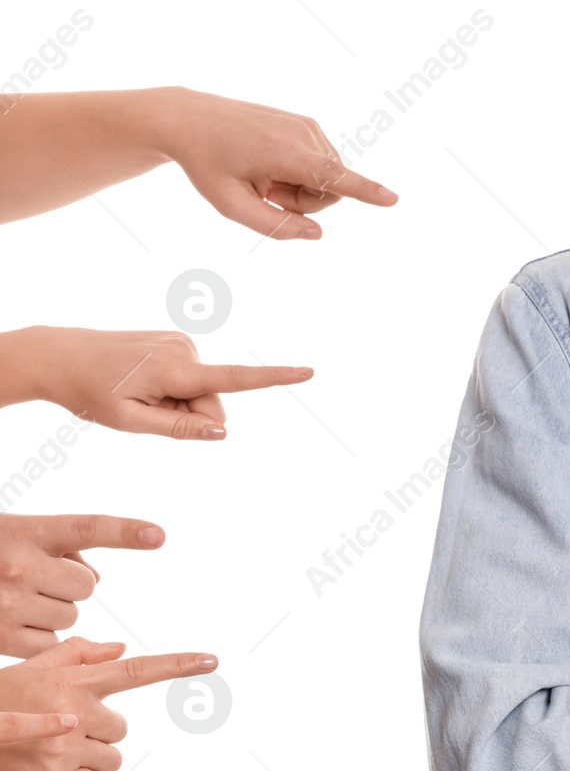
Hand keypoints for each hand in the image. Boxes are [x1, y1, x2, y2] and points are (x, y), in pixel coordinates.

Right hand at [0, 513, 164, 657]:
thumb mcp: (18, 534)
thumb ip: (62, 548)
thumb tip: (94, 580)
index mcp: (26, 532)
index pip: (85, 528)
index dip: (124, 532)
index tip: (158, 536)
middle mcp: (17, 566)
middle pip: (85, 586)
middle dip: (68, 585)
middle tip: (32, 579)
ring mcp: (7, 604)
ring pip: (70, 615)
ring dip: (54, 611)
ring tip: (17, 600)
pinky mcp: (0, 636)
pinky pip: (50, 642)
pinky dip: (39, 637)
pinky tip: (11, 622)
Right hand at [0, 638, 216, 770]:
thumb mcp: (32, 668)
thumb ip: (78, 657)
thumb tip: (120, 650)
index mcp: (74, 681)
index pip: (135, 670)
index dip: (176, 665)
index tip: (211, 660)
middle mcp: (75, 711)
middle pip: (121, 729)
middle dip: (98, 732)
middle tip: (61, 730)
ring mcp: (66, 746)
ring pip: (111, 758)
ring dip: (90, 758)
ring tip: (53, 750)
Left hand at [14, 327, 310, 439]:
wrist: (60, 355)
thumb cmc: (90, 392)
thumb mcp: (130, 422)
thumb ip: (180, 427)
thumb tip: (223, 430)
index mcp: (175, 370)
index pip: (234, 379)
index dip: (275, 378)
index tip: (308, 371)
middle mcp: (184, 350)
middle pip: (212, 400)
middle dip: (190, 414)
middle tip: (144, 411)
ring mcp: (181, 342)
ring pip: (201, 390)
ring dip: (177, 401)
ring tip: (137, 393)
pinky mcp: (176, 340)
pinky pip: (189, 376)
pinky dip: (171, 387)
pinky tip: (140, 381)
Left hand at [154, 87, 396, 239]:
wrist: (188, 118)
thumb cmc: (206, 164)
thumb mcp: (230, 205)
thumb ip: (275, 226)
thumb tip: (317, 233)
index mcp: (283, 152)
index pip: (332, 177)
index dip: (365, 191)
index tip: (392, 199)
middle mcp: (303, 134)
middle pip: (330, 190)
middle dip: (305, 203)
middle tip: (266, 194)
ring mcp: (307, 126)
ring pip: (328, 178)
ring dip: (300, 189)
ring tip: (264, 176)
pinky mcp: (307, 124)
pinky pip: (320, 164)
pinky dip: (300, 173)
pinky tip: (270, 164)